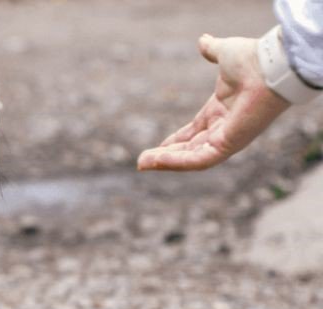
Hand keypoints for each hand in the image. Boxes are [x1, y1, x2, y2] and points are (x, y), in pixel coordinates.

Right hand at [137, 34, 290, 170]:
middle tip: (142, 162)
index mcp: (222, 110)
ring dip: (166, 163)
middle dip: (166, 156)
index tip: (157, 147)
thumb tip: (203, 40)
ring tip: (142, 164)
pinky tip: (155, 160)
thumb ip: (212, 51)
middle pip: (190, 148)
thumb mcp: (224, 53)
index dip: (175, 140)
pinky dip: (176, 162)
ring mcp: (228, 138)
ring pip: (192, 158)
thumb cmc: (253, 60)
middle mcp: (225, 127)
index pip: (195, 132)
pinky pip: (199, 159)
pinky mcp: (228, 145)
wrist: (269, 65)